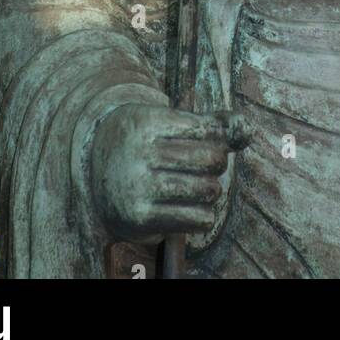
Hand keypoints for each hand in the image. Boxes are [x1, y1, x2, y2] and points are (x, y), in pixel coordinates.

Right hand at [90, 99, 249, 243]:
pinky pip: (197, 218)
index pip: (208, 129)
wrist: (94, 172)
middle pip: (211, 158)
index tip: (207, 139)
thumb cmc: (144, 141)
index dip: (217, 135)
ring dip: (211, 189)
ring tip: (198, 185)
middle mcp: (140, 153)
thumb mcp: (167, 121)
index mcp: (147, 121)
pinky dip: (204, 215)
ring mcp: (139, 187)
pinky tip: (191, 207)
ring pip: (207, 189)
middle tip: (205, 165)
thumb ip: (209, 124)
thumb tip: (245, 129)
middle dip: (217, 162)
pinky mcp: (141, 218)